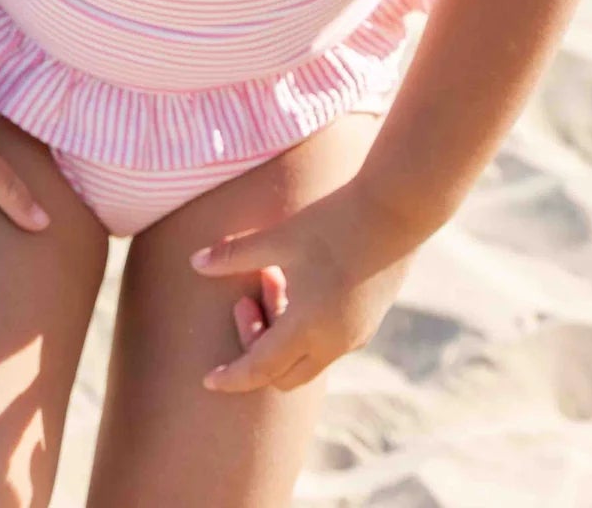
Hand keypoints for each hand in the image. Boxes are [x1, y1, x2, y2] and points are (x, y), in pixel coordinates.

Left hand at [188, 182, 414, 392]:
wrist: (397, 209)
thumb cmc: (333, 222)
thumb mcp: (279, 237)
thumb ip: (234, 255)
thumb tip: (195, 263)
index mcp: (309, 328)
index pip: (261, 369)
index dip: (232, 377)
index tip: (208, 381)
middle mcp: (335, 343)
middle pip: (284, 374)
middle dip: (255, 350)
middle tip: (244, 301)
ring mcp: (356, 335)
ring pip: (307, 359)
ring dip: (281, 334)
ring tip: (271, 276)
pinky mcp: (369, 321)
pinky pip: (327, 344)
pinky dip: (304, 329)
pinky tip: (298, 283)